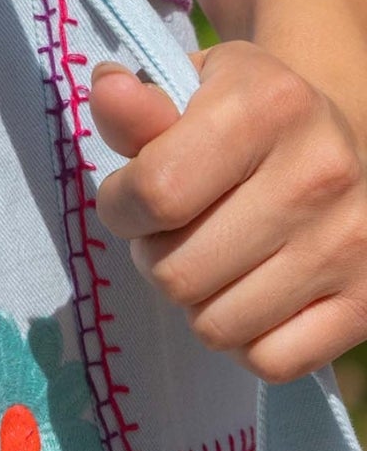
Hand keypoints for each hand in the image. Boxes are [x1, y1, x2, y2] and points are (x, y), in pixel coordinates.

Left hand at [91, 42, 366, 379]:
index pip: (155, 193)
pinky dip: (247, 343)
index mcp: (271, 106)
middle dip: (158, 258)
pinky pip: (270, 361)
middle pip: (178, 273)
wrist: (351, 144)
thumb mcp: (195, 93)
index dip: (121, 208)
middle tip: (180, 234)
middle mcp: (321, 173)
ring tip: (216, 263)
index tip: (133, 200)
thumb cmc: (251, 123)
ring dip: (199, 304)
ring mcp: (352, 243)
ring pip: (217, 326)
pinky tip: (253, 298)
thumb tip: (108, 89)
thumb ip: (138, 109)